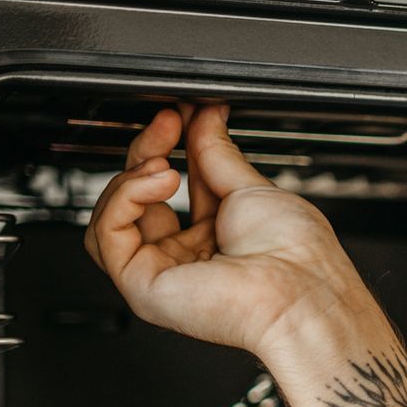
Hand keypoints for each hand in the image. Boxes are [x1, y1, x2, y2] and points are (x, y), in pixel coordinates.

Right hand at [85, 104, 366, 356]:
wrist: (299, 291)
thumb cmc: (295, 255)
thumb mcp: (252, 188)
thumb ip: (217, 152)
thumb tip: (203, 118)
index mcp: (217, 236)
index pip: (174, 184)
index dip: (172, 146)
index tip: (178, 115)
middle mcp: (187, 257)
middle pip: (139, 196)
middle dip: (149, 151)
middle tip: (168, 122)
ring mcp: (164, 273)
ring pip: (115, 215)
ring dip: (133, 175)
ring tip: (166, 162)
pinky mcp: (142, 286)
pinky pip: (107, 234)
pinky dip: (126, 197)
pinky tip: (160, 180)